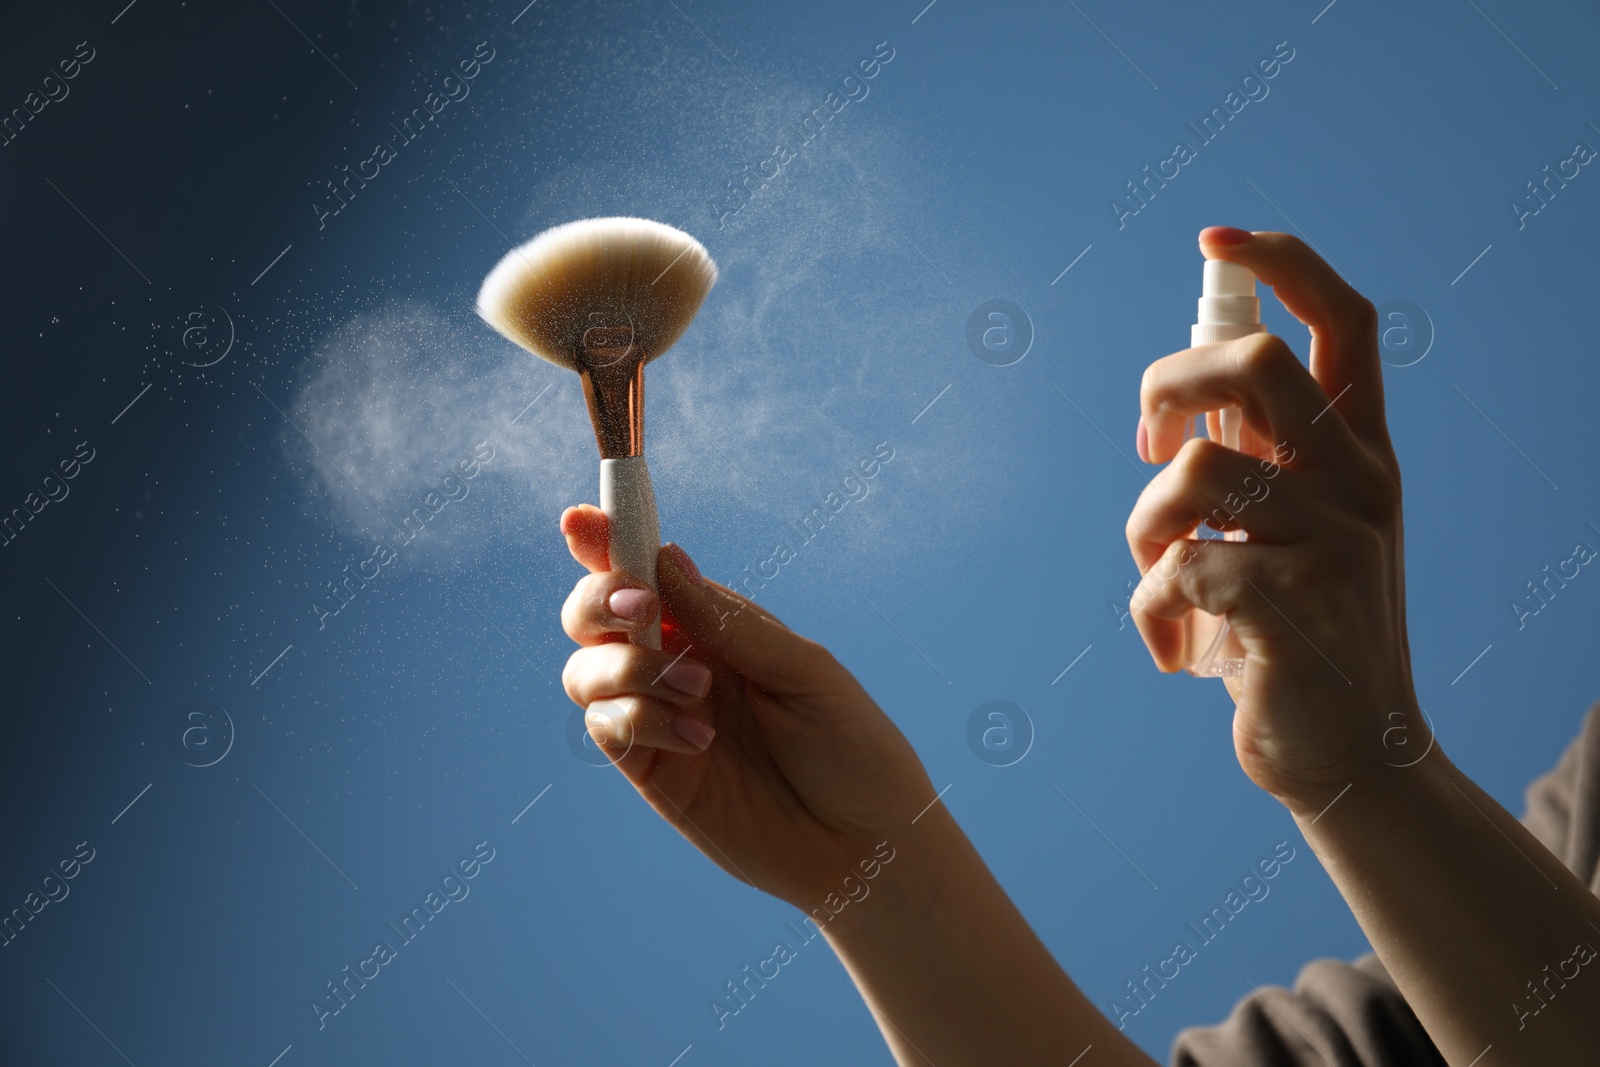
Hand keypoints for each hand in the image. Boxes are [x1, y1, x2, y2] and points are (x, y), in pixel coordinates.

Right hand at [558, 505, 935, 912]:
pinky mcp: (651, 772)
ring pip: (585, 670)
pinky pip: (608, 727)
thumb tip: (665, 559)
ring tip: (698, 691)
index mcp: (717, 628)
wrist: (867, 845)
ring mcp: (658, 718)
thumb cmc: (852, 748)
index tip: (580, 518)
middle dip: (599, 598)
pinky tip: (698, 738)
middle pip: (594, 615)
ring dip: (628, 664)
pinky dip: (640, 718)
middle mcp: (678, 665)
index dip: (606, 542)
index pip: (647, 574)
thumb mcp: (805, 671)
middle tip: (642, 609)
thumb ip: (731, 623)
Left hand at [1126, 228, 1419, 810]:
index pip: (1344, 324)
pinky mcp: (1295, 609)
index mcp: (1361, 456)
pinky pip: (1178, 570)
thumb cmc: (1294, 635)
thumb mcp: (1284, 536)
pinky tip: (1173, 654)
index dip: (1283, 263)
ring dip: (1143, 530)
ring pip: (1193, 475)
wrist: (1347, 757)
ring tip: (1158, 583)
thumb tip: (1182, 394)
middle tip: (1147, 440)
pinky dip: (1149, 614)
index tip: (1217, 241)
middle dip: (1169, 385)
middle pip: (1258, 367)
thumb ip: (1252, 465)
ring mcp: (1336, 545)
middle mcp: (1361, 486)